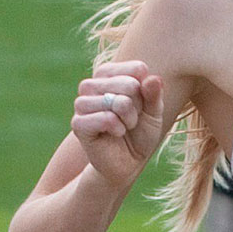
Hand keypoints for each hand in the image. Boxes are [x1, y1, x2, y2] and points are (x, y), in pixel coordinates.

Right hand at [71, 60, 164, 188]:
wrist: (127, 163)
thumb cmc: (140, 133)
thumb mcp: (154, 112)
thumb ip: (154, 94)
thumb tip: (153, 78)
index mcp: (109, 75)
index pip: (137, 68)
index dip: (146, 90)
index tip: (141, 104)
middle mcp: (91, 85)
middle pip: (128, 83)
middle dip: (139, 106)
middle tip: (132, 119)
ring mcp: (82, 104)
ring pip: (116, 101)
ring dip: (129, 118)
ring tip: (125, 127)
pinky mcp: (78, 123)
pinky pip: (106, 118)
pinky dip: (118, 128)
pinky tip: (116, 133)